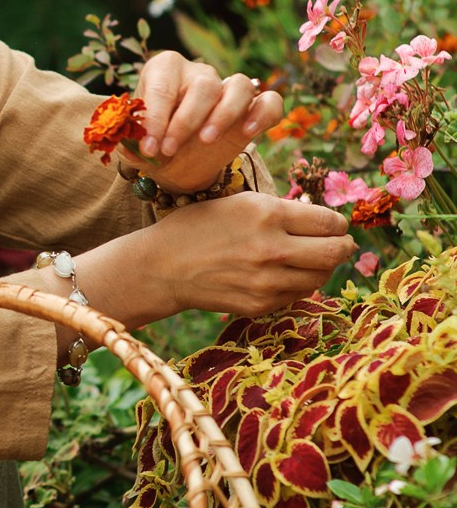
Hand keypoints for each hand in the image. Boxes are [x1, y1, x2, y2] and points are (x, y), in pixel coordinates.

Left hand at [125, 51, 283, 193]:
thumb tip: (133, 143)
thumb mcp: (134, 146)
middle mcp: (198, 73)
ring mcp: (227, 88)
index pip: (162, 86)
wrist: (176, 164)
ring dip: (224, 114)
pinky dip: (263, 113)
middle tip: (169, 150)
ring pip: (239, 86)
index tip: (148, 148)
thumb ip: (130, 142)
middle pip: (203, 86)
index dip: (155, 118)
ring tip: (206, 140)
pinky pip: (269, 100)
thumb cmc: (153, 146)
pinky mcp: (251, 109)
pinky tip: (249, 132)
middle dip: (185, 121)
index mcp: (164, 70)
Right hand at [148, 191, 355, 317]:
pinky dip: (297, 283)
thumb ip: (284, 212)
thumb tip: (326, 225)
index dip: (338, 223)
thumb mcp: (242, 203)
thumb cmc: (201, 226)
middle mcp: (272, 248)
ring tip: (307, 258)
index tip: (333, 225)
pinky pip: (298, 294)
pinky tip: (280, 274)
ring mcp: (268, 281)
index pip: (330, 221)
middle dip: (343, 246)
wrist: (164, 266)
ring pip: (321, 277)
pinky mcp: (261, 305)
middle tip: (339, 244)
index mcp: (267, 214)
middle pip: (336, 252)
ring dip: (321, 267)